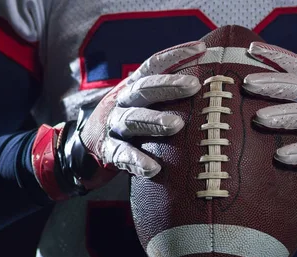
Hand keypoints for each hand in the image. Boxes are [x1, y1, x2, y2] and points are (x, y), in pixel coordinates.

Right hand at [32, 41, 205, 199]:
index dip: (176, 54)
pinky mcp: (109, 150)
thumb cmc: (128, 118)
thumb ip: (166, 91)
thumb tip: (210, 79)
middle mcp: (121, 101)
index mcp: (132, 86)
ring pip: (133, 120)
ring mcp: (113, 125)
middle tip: (194, 85)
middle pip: (143, 89)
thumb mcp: (141, 100)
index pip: (153, 65)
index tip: (201, 48)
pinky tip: (153, 168)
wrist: (86, 145)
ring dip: (155, 120)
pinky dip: (137, 161)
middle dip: (169, 86)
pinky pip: (123, 155)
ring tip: (176, 125)